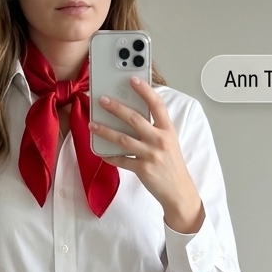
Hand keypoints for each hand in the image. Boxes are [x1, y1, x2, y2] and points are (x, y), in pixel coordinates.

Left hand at [90, 79, 205, 234]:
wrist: (179, 191)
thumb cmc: (172, 165)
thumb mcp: (169, 142)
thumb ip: (155, 128)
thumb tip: (132, 116)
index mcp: (168, 130)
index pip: (156, 104)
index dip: (144, 90)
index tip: (132, 79)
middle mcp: (159, 140)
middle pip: (134, 119)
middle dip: (116, 108)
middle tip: (102, 100)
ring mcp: (151, 155)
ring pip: (123, 139)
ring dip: (106, 131)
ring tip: (93, 125)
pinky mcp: (143, 169)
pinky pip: (122, 161)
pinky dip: (110, 157)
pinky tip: (100, 152)